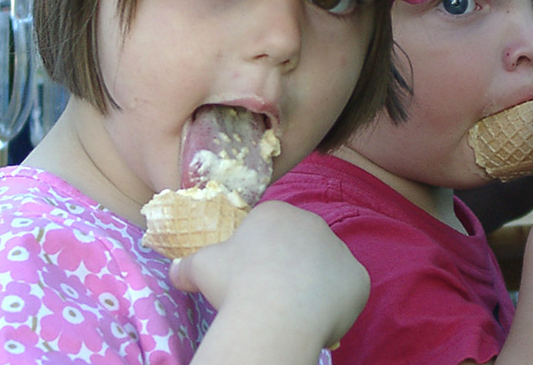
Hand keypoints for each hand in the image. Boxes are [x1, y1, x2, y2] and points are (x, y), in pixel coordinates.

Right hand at [170, 200, 369, 360]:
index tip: (250, 279)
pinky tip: (317, 320)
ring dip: (312, 285)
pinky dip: (335, 305)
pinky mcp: (358, 277)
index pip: (269, 231)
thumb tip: (174, 271)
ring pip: (324, 268)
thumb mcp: (201, 267)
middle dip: (287, 269)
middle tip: (270, 298)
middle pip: (299, 247)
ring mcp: (339, 248)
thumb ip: (187, 264)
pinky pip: (346, 291)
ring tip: (293, 312)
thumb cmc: (236, 283)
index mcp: (276, 212)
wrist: (274, 314)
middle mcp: (312, 222)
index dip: (259, 257)